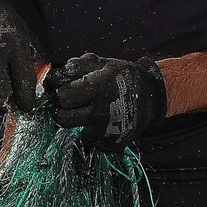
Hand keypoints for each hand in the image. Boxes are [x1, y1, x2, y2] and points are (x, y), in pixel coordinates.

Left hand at [43, 53, 166, 153]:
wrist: (151, 96)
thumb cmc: (122, 77)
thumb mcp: (103, 63)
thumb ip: (77, 66)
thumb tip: (54, 75)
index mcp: (99, 88)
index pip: (64, 96)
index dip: (58, 90)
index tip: (60, 87)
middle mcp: (103, 111)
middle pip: (64, 118)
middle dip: (62, 109)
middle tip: (69, 102)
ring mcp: (108, 130)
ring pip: (75, 130)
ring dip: (76, 121)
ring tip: (85, 110)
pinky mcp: (113, 143)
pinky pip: (91, 140)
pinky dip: (91, 131)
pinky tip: (98, 121)